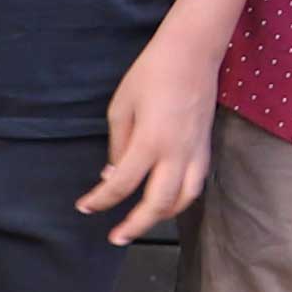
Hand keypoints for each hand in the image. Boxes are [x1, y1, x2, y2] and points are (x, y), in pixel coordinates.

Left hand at [84, 28, 220, 242]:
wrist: (191, 53)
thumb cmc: (151, 74)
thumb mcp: (122, 108)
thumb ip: (119, 146)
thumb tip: (114, 174)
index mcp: (149, 141)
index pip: (122, 184)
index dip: (100, 200)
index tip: (85, 206)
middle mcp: (176, 153)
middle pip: (158, 204)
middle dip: (135, 225)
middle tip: (117, 237)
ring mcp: (195, 151)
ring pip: (184, 199)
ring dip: (163, 216)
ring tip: (144, 221)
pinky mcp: (206, 147)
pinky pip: (196, 183)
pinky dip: (181, 198)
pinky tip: (168, 199)